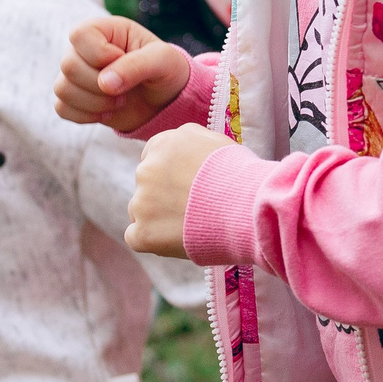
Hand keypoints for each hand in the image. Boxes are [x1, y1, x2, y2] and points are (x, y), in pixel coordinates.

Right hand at [57, 16, 190, 134]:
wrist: (165, 99)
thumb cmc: (165, 70)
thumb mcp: (162, 60)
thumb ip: (136, 65)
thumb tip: (105, 83)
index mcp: (103, 29)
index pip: (80, 35)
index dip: (100, 54)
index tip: (123, 61)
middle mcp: (83, 49)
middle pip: (69, 66)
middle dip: (100, 85)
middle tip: (126, 90)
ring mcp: (76, 74)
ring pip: (63, 89)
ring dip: (95, 103)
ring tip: (120, 101)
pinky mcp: (74, 98)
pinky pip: (62, 108)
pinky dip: (86, 116)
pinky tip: (108, 113)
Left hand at [129, 124, 230, 257]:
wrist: (247, 207)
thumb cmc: (240, 174)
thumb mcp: (216, 141)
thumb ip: (191, 141)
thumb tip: (184, 145)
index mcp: (162, 144)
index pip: (153, 158)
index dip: (171, 174)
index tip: (188, 186)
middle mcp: (145, 170)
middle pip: (146, 185)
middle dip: (163, 195)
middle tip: (194, 207)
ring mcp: (141, 203)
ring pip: (141, 211)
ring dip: (158, 218)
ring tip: (192, 224)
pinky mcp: (143, 233)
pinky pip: (136, 237)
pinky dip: (153, 240)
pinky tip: (175, 240)